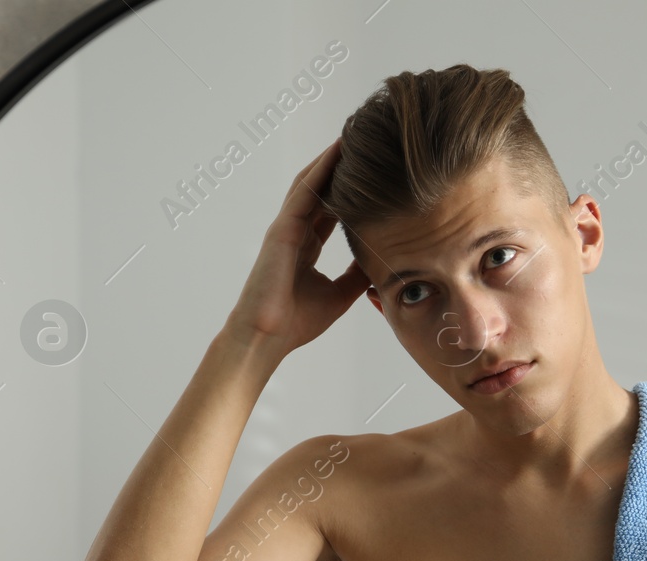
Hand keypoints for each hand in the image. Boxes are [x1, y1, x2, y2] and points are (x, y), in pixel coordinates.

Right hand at [220, 138, 371, 361]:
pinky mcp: (281, 229)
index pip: (329, 209)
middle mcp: (294, 232)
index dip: (349, 191)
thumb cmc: (294, 323)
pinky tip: (339, 150)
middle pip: (320, 188)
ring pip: (312, 182)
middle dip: (341, 166)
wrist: (265, 339)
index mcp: (304, 247)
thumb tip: (381, 258)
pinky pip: (304, 191)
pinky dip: (321, 169)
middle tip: (368, 142)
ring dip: (332, 158)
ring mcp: (286, 227)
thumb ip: (356, 274)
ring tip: (356, 134)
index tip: (374, 174)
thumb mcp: (339, 294)